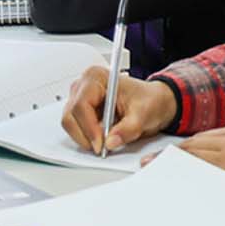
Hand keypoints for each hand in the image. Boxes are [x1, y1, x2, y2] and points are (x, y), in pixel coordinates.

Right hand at [61, 66, 177, 152]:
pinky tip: (102, 136)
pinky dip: (86, 137)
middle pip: (70, 115)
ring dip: (85, 137)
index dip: (88, 127)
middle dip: (85, 135)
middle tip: (102, 147)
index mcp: (97, 78)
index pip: (81, 105)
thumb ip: (127, 129)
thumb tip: (111, 142)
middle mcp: (84, 86)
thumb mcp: (143, 115)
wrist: (154, 102)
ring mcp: (80, 98)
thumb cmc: (149, 100)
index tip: (100, 144)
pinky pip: (75, 128)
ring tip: (106, 140)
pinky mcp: (81, 111)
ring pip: (70, 124)